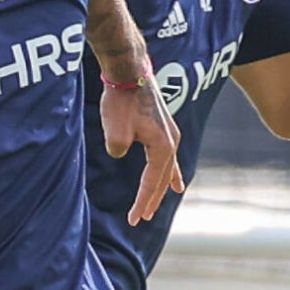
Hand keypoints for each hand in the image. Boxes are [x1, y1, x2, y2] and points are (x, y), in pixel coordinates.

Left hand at [100, 81, 184, 225]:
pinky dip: (169, 169)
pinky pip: (169, 154)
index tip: (133, 220)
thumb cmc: (121, 99)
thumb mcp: (114, 132)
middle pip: (162, 178)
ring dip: (162, 184)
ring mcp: (169, 131)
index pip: (151, 182)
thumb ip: (118, 150)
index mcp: (163, 146)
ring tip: (168, 198)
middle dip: (152, 198)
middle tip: (142, 217)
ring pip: (167, 166)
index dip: (142, 202)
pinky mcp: (162, 124)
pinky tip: (175, 178)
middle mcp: (172, 140)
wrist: (129, 70)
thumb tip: (120, 151)